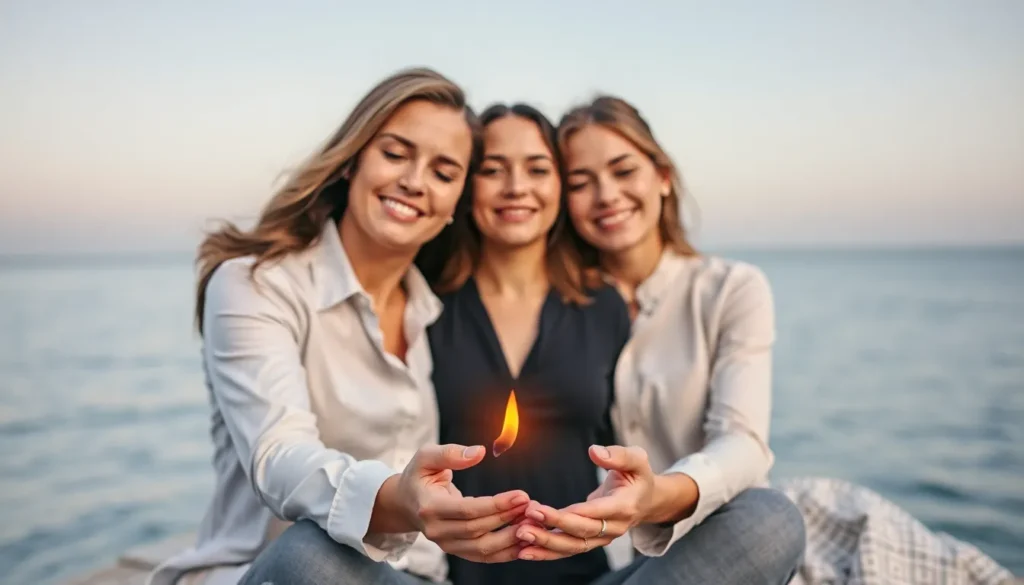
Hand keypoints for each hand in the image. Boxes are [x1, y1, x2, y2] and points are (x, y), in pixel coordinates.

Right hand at [392, 444, 529, 562]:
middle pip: (477, 530)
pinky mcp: (456, 550)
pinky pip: (484, 556)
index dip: (496, 505)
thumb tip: (479, 452)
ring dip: (511, 538)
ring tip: (532, 522)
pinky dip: (506, 552)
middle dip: (507, 518)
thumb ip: (451, 453)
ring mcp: (446, 544)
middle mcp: (436, 530)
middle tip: (531, 505)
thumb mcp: (426, 457)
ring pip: (482, 549)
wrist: (405, 502)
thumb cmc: (419, 475)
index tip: (521, 495)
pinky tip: (524, 541)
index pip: (467, 510)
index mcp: (428, 507)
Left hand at [515, 445, 654, 560]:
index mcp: (625, 506)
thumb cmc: (638, 476)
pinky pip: (568, 550)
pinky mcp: (590, 541)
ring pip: (573, 547)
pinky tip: (524, 550)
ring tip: (521, 536)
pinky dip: (546, 552)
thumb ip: (617, 455)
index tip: (544, 509)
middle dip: (552, 527)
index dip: (570, 513)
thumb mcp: (637, 458)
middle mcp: (614, 527)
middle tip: (526, 519)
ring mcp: (602, 538)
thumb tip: (594, 451)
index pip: (596, 513)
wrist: (645, 500)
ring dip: (546, 544)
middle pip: (581, 533)